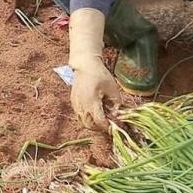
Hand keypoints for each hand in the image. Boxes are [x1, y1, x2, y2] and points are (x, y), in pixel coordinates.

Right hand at [66, 8, 121, 131]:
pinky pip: (79, 115)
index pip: (99, 122)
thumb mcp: (113, 88)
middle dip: (99, 127)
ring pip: (83, 122)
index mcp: (92, 101)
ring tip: (100, 118)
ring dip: (92, 124)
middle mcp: (82, 105)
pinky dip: (86, 117)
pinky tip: (94, 111)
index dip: (107, 127)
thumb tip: (118, 115)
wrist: (85, 65)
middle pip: (89, 125)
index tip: (113, 127)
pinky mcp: (73, 102)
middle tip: (107, 124)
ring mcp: (76, 104)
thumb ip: (116, 103)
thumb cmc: (100, 75)